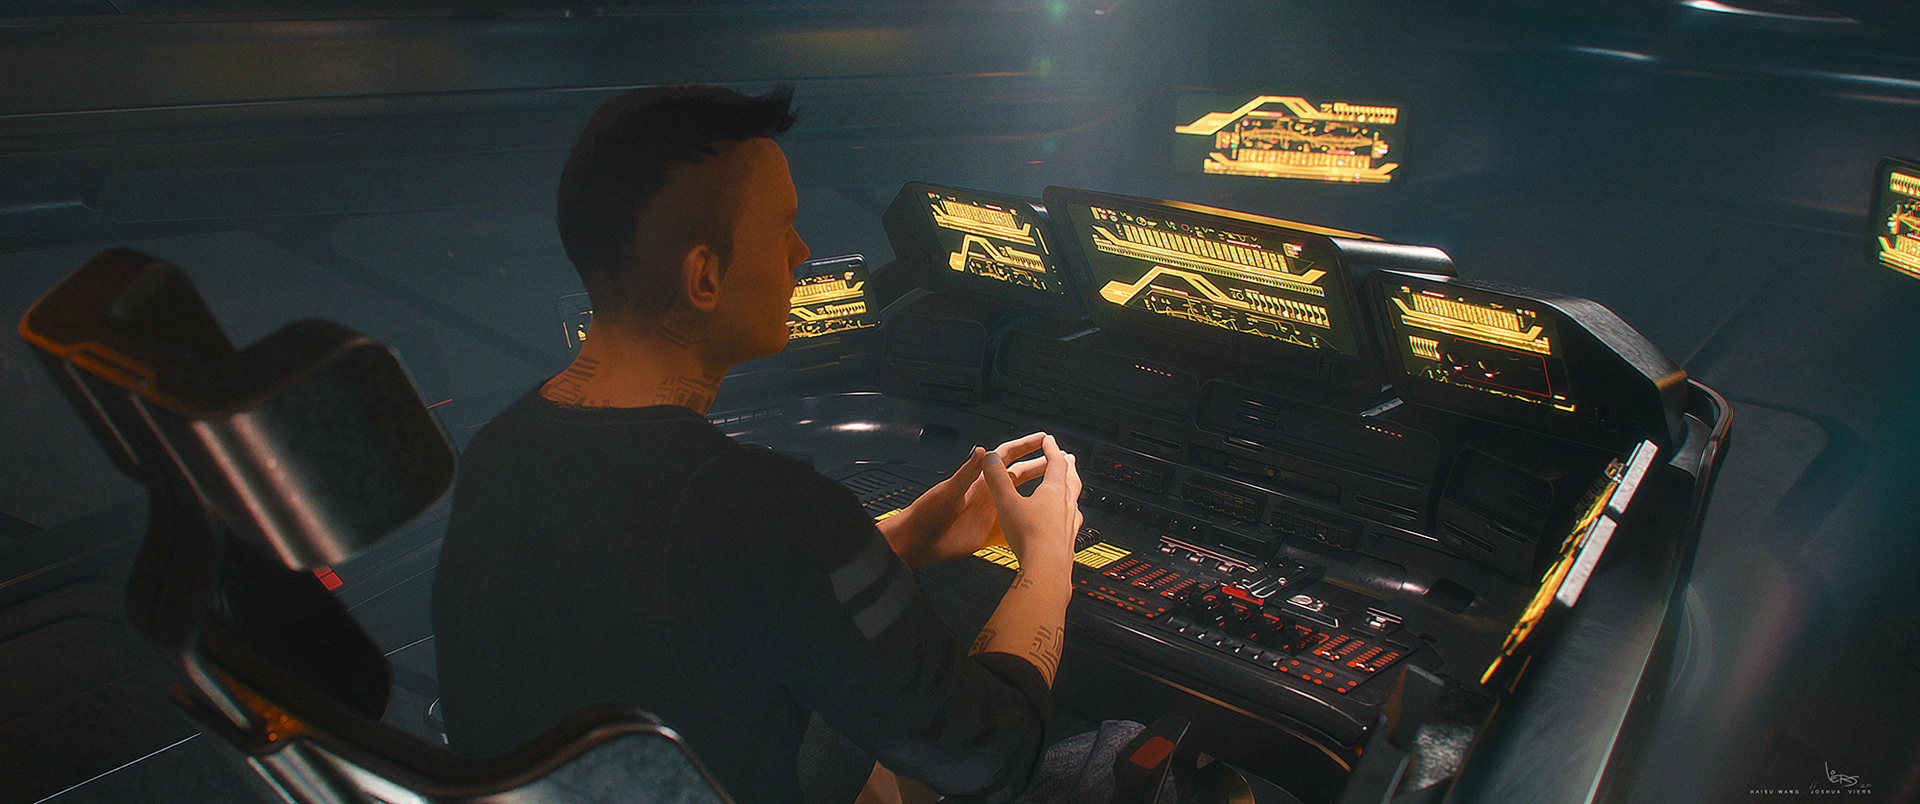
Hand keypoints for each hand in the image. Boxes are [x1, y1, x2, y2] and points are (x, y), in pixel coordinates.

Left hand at [879, 433, 1051, 568]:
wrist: (920, 541)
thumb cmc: (926, 513)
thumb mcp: (949, 491)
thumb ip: (967, 472)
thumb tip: (982, 451)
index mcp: (978, 480)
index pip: (1005, 457)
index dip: (1024, 446)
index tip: (1042, 439)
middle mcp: (986, 493)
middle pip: (1018, 476)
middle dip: (1038, 466)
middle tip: (1059, 461)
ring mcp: (989, 511)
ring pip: (1018, 498)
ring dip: (1036, 492)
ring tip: (1057, 489)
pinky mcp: (989, 531)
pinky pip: (1012, 524)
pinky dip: (1026, 521)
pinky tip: (1040, 522)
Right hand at [979, 434, 1080, 568]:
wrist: (1046, 569)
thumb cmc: (1030, 537)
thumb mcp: (1007, 502)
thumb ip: (997, 479)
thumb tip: (989, 458)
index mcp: (1053, 491)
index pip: (1056, 462)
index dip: (1051, 448)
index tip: (1049, 440)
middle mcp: (1066, 504)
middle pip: (1072, 478)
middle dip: (1068, 466)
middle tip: (1067, 457)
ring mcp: (1071, 523)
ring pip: (1075, 499)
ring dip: (1072, 488)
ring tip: (1069, 486)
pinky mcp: (1069, 540)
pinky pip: (1073, 520)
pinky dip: (1070, 512)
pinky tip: (1066, 520)